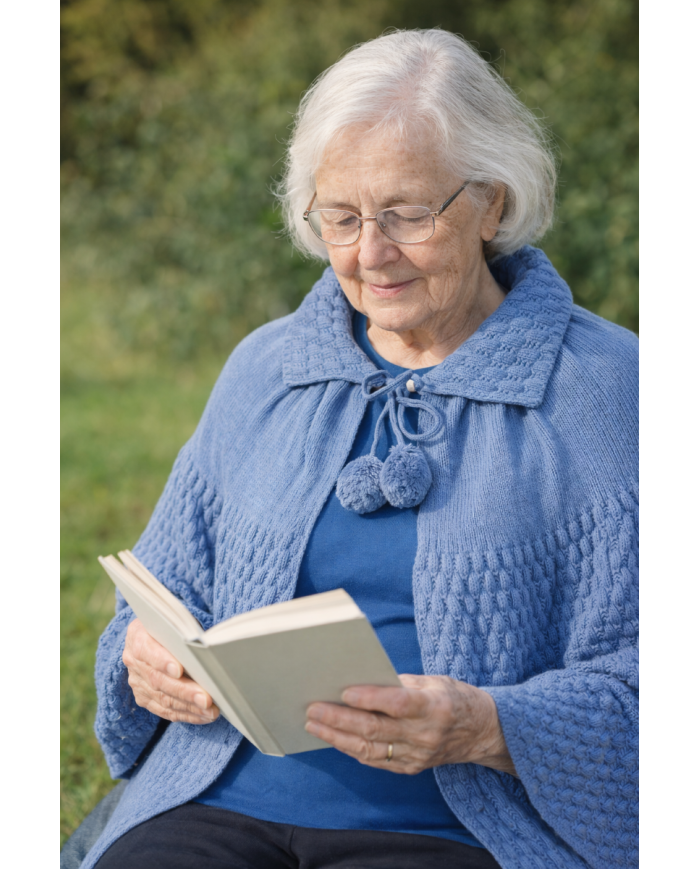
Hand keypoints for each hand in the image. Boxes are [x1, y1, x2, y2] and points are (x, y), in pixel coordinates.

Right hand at [122, 618, 218, 724]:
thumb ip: (183, 631)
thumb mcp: (174, 621)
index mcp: (137, 635)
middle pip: (158, 680)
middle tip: (206, 699)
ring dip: (189, 707)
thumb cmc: (172, 626)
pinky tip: (203, 716)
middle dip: (184, 691)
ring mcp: (137, 681)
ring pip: (162, 699)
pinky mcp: (143, 698)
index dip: (162, 661)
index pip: (146, 650)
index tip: (179, 670)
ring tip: (211, 711)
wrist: (155, 635)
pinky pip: (164, 710)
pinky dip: (186, 715)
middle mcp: (133, 660)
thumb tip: (206, 648)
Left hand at [305, 674, 515, 775]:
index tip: (343, 691)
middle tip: (313, 709)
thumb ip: (400, 683)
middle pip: (375, 730)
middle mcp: (426, 735)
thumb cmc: (454, 697)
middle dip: (339, 719)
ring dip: (337, 737)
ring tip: (314, 724)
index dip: (370, 699)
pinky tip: (335, 738)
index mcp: (435, 707)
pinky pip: (376, 761)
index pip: (397, 704)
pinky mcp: (411, 769)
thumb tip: (360, 681)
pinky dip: (353, 749)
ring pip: (370, 750)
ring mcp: (418, 756)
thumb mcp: (434, 681)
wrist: (483, 732)